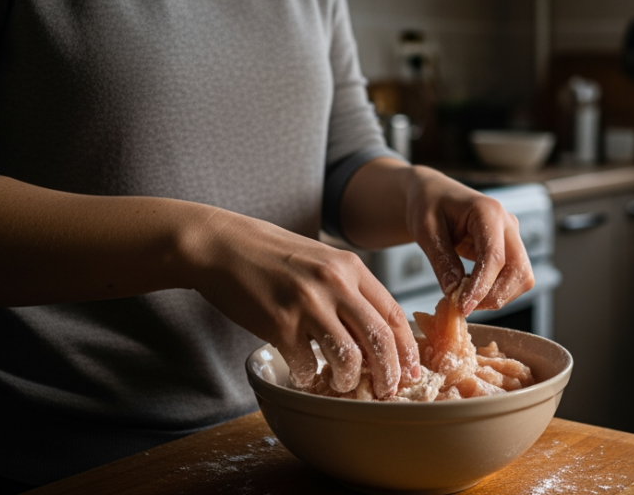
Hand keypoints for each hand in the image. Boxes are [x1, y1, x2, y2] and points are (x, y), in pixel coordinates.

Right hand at [183, 208, 419, 398]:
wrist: (222, 245)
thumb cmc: (271, 254)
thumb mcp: (321, 259)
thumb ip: (348, 288)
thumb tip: (373, 330)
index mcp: (350, 267)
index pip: (394, 313)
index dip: (408, 348)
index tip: (411, 370)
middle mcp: (334, 283)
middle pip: (380, 339)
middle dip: (390, 372)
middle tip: (387, 389)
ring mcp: (307, 304)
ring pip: (349, 357)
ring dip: (350, 379)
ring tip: (343, 382)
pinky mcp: (279, 324)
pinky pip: (306, 365)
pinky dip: (310, 377)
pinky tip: (305, 372)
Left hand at [404, 168, 535, 314]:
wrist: (433, 195)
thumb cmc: (427, 205)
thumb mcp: (426, 231)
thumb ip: (442, 261)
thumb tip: (454, 294)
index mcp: (488, 211)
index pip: (495, 257)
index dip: (481, 287)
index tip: (462, 307)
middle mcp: (508, 224)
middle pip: (519, 271)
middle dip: (494, 296)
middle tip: (463, 306)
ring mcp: (512, 237)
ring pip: (521, 279)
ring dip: (497, 296)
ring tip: (464, 297)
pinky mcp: (509, 250)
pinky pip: (513, 278)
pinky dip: (495, 291)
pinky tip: (471, 289)